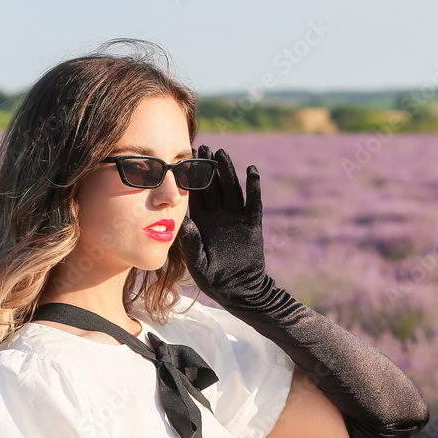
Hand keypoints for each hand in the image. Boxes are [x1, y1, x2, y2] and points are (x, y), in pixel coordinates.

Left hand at [177, 144, 269, 308]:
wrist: (238, 290)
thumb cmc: (213, 280)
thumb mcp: (197, 263)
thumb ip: (190, 244)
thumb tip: (183, 221)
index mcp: (202, 222)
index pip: (196, 195)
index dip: (191, 178)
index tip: (184, 159)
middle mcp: (218, 216)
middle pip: (213, 186)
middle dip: (208, 167)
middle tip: (203, 146)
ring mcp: (236, 218)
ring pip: (231, 189)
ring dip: (227, 171)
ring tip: (222, 153)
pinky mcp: (252, 224)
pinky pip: (253, 202)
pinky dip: (253, 187)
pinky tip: (252, 170)